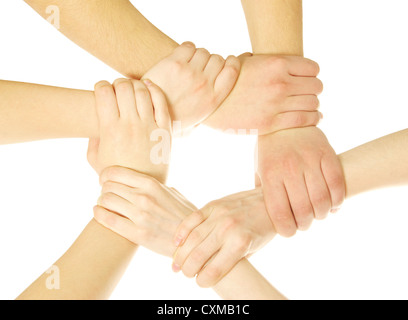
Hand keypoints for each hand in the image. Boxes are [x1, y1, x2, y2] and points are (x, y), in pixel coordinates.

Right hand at [87, 79, 170, 182]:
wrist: (142, 188)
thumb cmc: (116, 174)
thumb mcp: (95, 158)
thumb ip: (91, 137)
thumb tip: (94, 119)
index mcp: (111, 130)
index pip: (103, 92)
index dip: (100, 86)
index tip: (101, 90)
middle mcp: (131, 125)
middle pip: (123, 87)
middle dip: (117, 83)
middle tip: (117, 89)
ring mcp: (150, 126)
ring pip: (142, 90)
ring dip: (134, 84)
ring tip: (131, 89)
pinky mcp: (165, 129)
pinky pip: (161, 101)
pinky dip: (154, 89)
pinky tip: (148, 87)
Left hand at [93, 166, 196, 257]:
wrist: (192, 238)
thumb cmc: (183, 214)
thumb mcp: (171, 193)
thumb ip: (153, 186)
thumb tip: (137, 181)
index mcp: (152, 184)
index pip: (116, 172)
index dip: (105, 174)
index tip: (104, 179)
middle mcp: (144, 197)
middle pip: (108, 186)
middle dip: (104, 189)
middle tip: (106, 193)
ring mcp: (140, 215)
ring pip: (105, 200)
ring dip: (101, 201)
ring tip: (104, 204)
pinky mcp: (137, 233)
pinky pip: (108, 220)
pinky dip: (98, 214)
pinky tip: (98, 212)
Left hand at [143, 42, 240, 131]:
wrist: (146, 114)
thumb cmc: (169, 122)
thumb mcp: (193, 125)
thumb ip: (205, 115)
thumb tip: (210, 116)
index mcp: (213, 99)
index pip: (232, 70)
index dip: (232, 62)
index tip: (227, 61)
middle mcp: (204, 85)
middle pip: (217, 59)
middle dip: (211, 61)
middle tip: (201, 66)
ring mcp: (189, 73)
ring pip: (203, 52)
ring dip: (198, 55)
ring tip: (189, 63)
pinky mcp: (174, 63)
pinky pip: (188, 46)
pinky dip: (187, 48)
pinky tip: (181, 56)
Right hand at [172, 188, 274, 287]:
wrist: (270, 202)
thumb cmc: (262, 230)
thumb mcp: (252, 249)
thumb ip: (231, 258)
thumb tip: (209, 270)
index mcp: (241, 244)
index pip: (214, 270)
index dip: (203, 281)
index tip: (200, 282)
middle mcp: (228, 229)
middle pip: (198, 255)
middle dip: (188, 269)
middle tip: (186, 274)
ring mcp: (219, 215)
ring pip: (192, 238)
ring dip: (181, 254)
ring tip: (177, 264)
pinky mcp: (213, 205)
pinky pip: (192, 219)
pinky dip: (181, 232)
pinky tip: (177, 243)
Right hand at [205, 53, 322, 134]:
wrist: (212, 105)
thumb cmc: (228, 82)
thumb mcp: (245, 62)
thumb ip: (265, 59)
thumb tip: (277, 59)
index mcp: (276, 64)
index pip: (313, 68)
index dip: (312, 74)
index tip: (308, 79)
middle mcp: (280, 83)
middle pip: (316, 86)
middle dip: (314, 90)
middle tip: (309, 93)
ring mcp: (276, 104)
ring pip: (313, 103)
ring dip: (314, 105)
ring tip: (311, 106)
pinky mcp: (272, 123)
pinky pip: (304, 120)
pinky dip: (313, 118)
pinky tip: (313, 117)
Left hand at [257, 127, 345, 236]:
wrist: (286, 119)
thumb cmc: (271, 149)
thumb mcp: (259, 169)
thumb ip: (263, 192)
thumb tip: (266, 216)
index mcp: (271, 174)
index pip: (280, 213)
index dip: (287, 230)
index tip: (290, 231)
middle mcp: (290, 168)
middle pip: (304, 211)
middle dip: (305, 224)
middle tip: (304, 223)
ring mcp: (310, 160)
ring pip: (323, 201)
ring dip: (322, 214)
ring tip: (318, 214)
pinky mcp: (327, 154)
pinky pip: (338, 185)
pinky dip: (337, 201)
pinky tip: (332, 204)